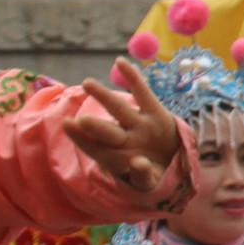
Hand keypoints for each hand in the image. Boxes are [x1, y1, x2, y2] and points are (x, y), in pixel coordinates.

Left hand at [68, 59, 186, 201]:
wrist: (175, 163)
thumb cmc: (153, 175)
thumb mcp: (150, 183)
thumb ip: (143, 176)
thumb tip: (138, 163)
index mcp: (117, 159)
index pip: (96, 149)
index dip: (82, 139)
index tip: (68, 125)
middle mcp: (125, 139)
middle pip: (107, 132)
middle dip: (95, 126)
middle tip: (81, 119)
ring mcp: (139, 125)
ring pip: (119, 109)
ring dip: (103, 96)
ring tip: (87, 83)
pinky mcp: (155, 113)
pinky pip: (143, 93)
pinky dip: (132, 77)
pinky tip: (120, 61)